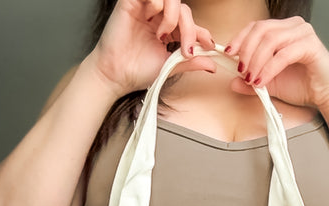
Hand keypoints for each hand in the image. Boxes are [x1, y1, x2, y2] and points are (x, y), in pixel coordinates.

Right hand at [91, 0, 215, 96]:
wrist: (116, 76)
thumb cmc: (137, 72)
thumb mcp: (171, 67)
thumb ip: (191, 62)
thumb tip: (213, 65)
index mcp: (166, 28)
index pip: (189, 21)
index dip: (201, 32)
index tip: (209, 45)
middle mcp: (157, 16)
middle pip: (184, 10)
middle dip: (190, 30)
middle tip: (186, 50)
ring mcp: (146, 8)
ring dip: (174, 17)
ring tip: (163, 36)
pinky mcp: (133, 2)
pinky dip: (158, 5)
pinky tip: (152, 22)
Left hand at [224, 17, 328, 111]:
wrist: (325, 97)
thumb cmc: (301, 86)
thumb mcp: (270, 84)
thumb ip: (251, 81)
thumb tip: (232, 82)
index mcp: (283, 29)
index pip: (256, 26)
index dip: (240, 38)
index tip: (228, 54)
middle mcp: (293, 26)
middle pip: (261, 30)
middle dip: (247, 51)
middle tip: (241, 71)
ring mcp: (303, 33)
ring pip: (270, 40)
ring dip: (256, 61)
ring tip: (251, 79)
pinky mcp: (311, 45)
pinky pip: (283, 54)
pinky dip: (269, 69)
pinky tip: (262, 81)